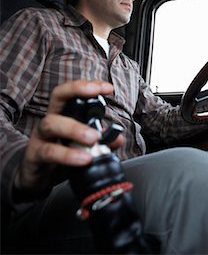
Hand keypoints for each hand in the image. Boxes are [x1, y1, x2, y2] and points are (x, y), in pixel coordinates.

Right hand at [13, 80, 122, 199]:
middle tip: (99, 98)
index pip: (72, 91)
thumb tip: (117, 139)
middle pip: (58, 95)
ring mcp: (40, 136)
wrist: (36, 177)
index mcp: (63, 113)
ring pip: (51, 123)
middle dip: (78, 91)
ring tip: (94, 138)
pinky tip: (84, 159)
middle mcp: (51, 119)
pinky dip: (68, 155)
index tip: (108, 88)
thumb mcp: (82, 145)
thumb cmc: (59, 155)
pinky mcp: (34, 155)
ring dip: (75, 128)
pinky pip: (49, 152)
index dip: (88, 85)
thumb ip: (102, 141)